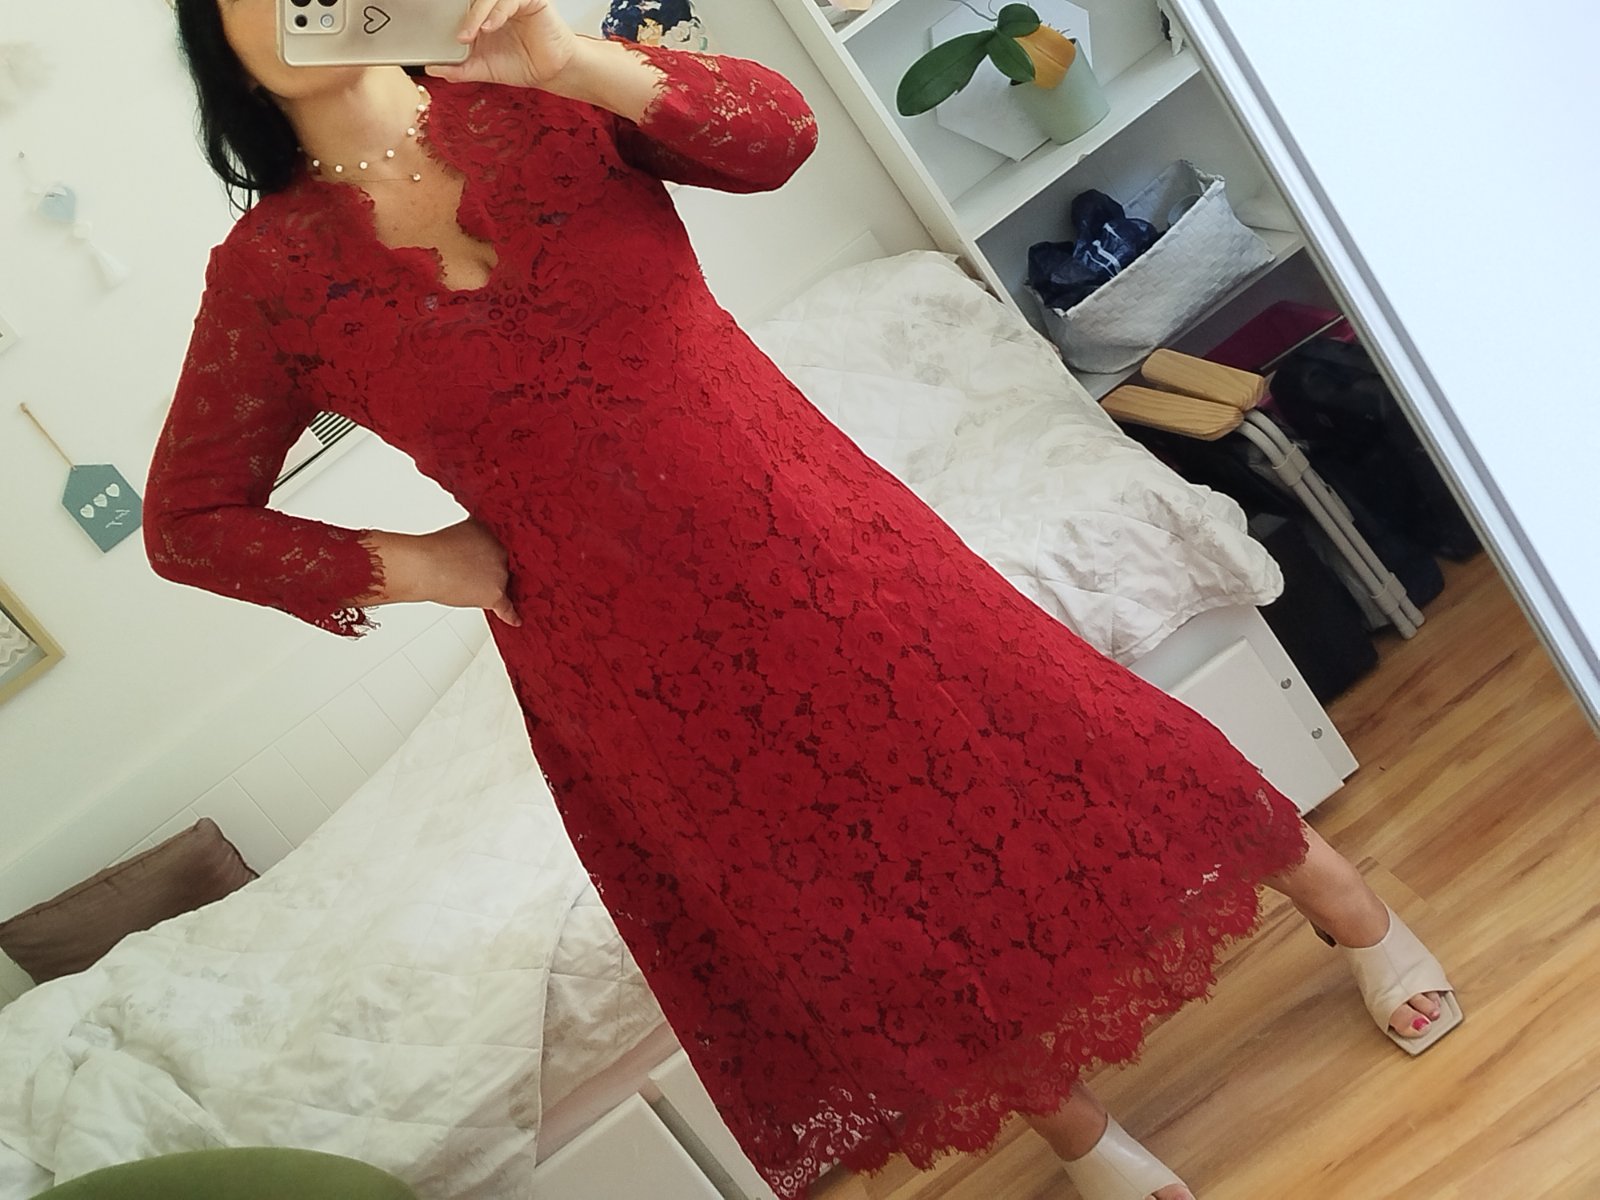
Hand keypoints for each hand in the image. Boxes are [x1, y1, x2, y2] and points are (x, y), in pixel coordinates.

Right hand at [423, 517, 522, 626]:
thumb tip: (473, 551)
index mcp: (491, 535)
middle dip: (485, 572)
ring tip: (466, 585)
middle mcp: (500, 554)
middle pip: (499, 568)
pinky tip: (516, 620)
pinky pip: (507, 608)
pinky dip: (511, 616)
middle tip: (466, 574)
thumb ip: (472, 540)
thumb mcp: (458, 532)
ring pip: (500, 585)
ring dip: (487, 588)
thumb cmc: (434, 551)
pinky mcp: (495, 595)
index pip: (497, 550)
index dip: (486, 558)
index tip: (479, 561)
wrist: (425, 566)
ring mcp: (499, 575)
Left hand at [426, 0, 580, 89]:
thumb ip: (459, 69)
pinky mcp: (529, 0)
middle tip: (458, 38)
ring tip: (470, 36)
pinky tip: (490, 28)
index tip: (436, 33)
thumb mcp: (483, 69)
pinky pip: (508, 1)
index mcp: (481, 16)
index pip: (459, 8)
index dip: (447, 16)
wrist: (551, 72)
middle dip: (460, 17)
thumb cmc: (522, 65)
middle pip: (470, 1)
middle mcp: (494, 5)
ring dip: (475, 16)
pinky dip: (496, 13)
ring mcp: (510, 1)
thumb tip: (433, 70)